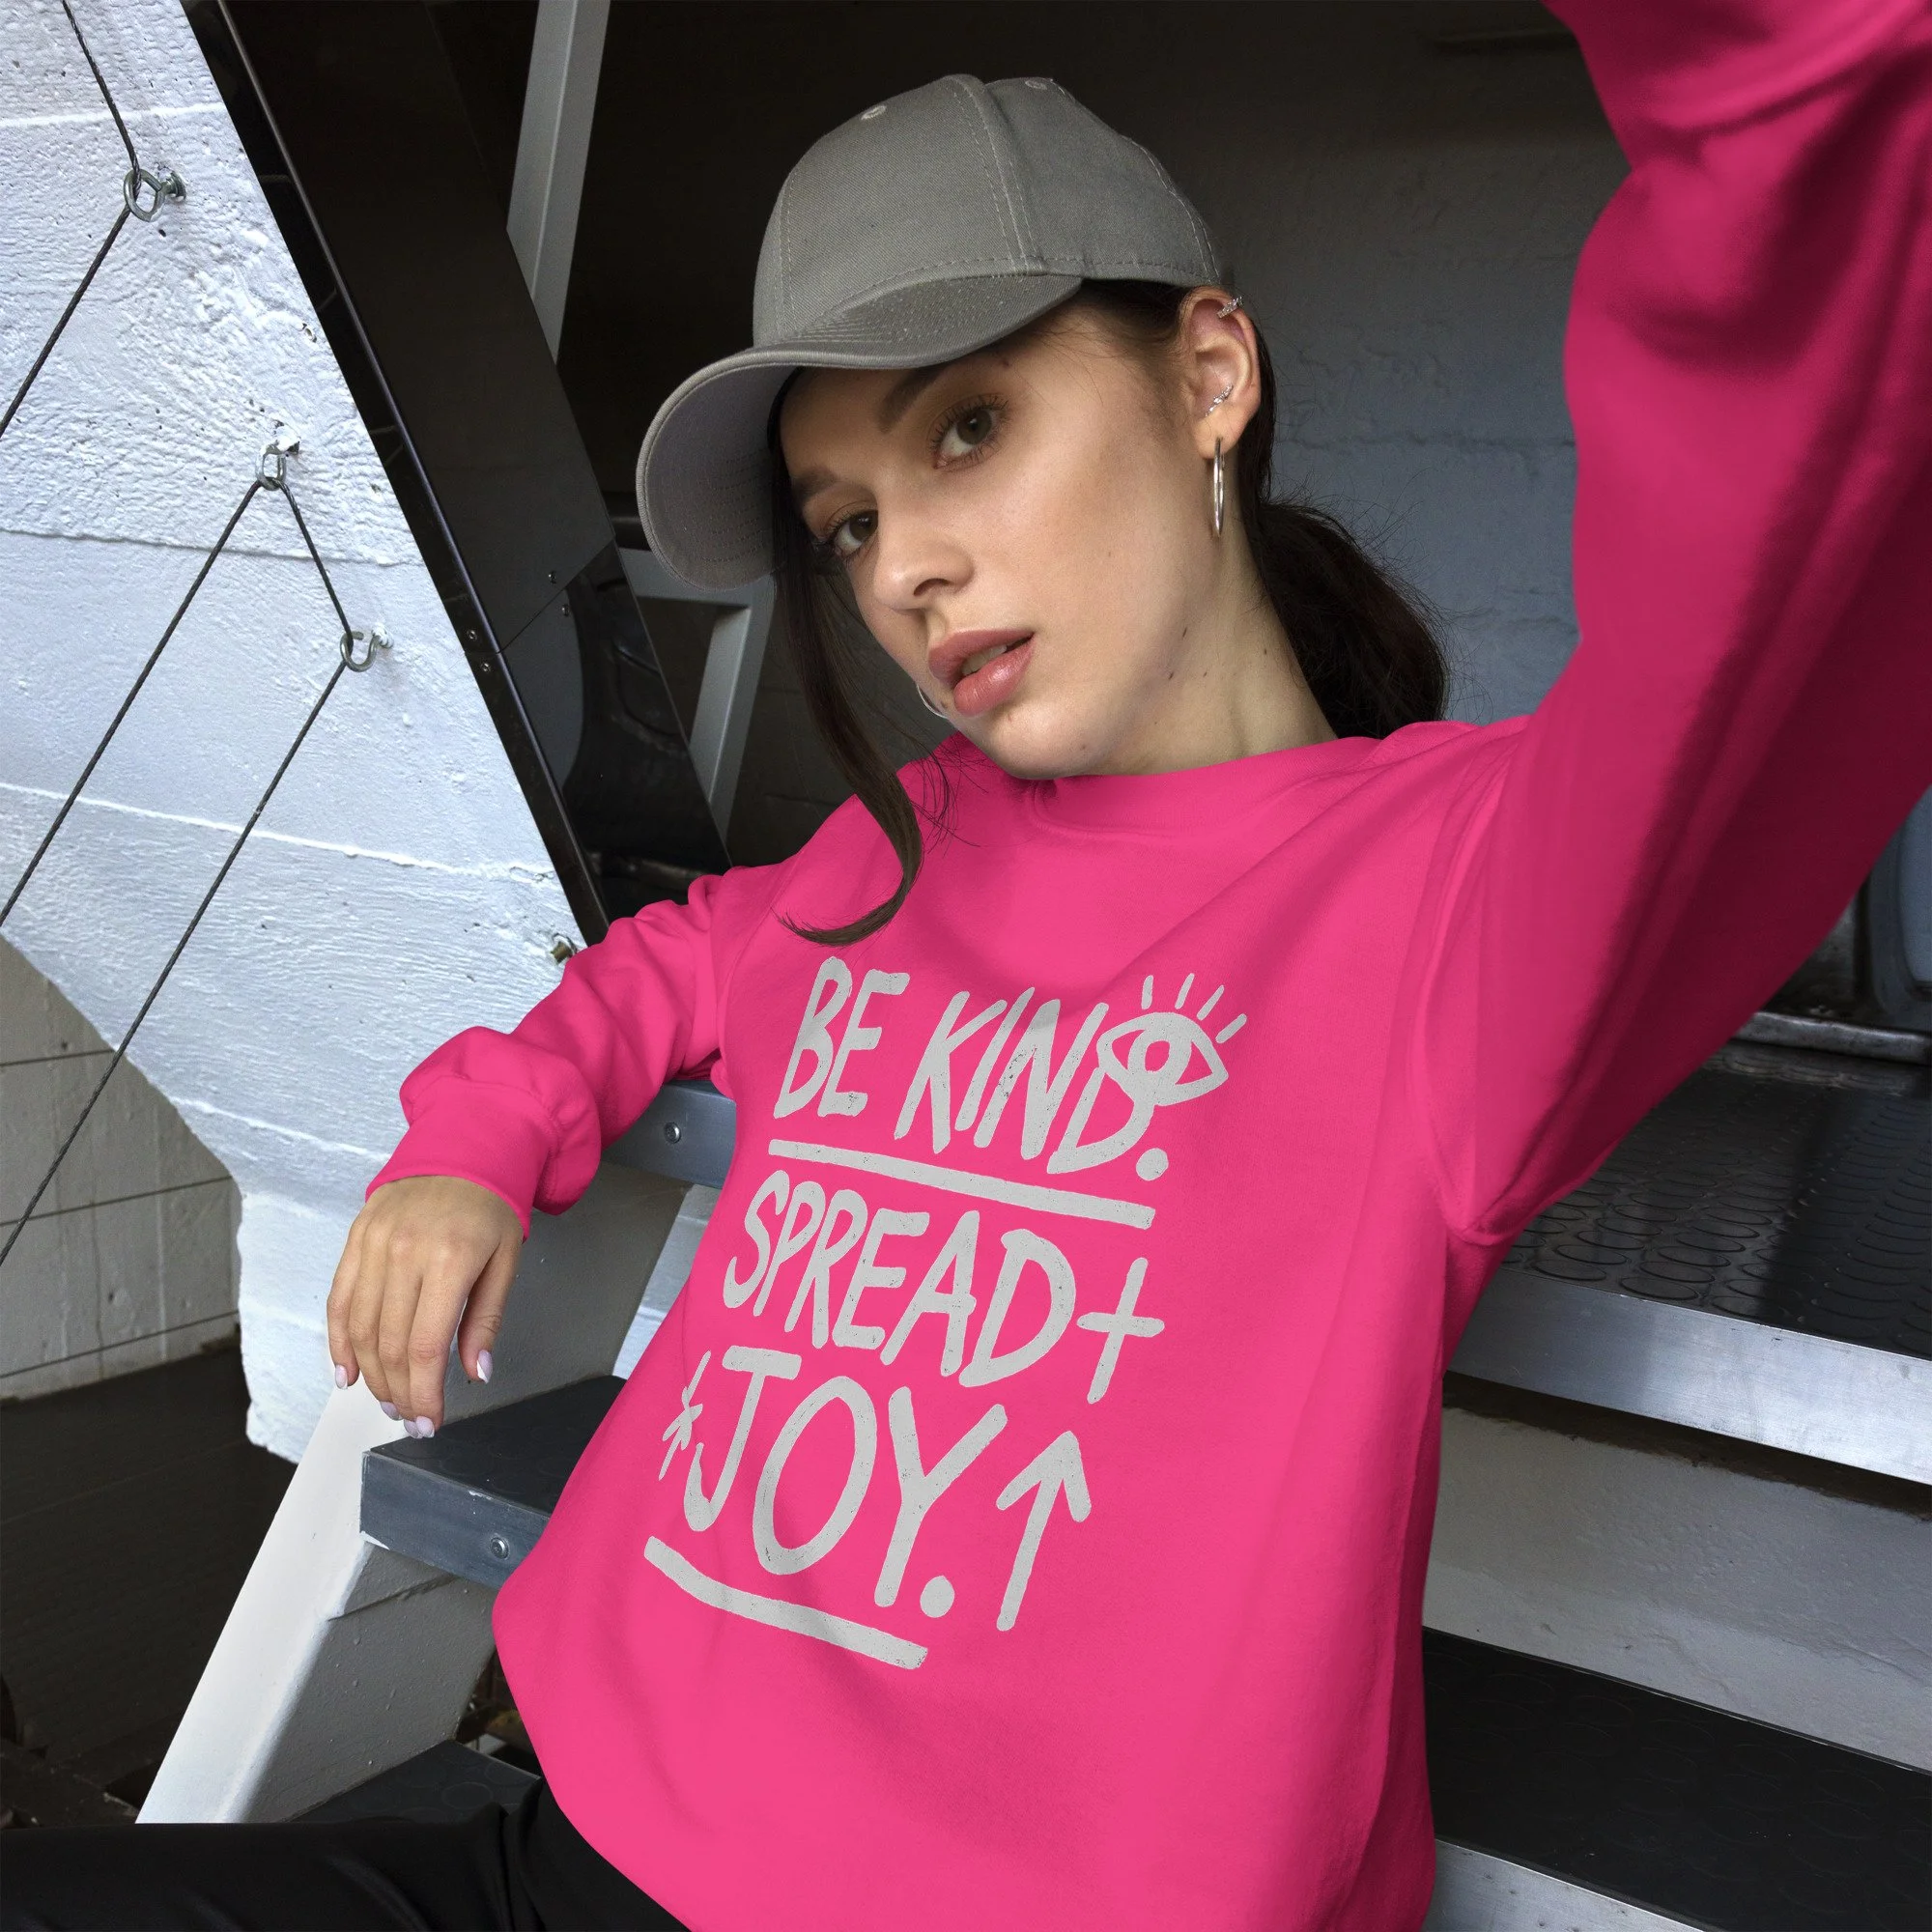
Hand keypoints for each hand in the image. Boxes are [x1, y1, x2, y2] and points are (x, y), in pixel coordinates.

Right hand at [327, 1176, 523, 1435]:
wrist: (462, 1149)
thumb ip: (486, 1321)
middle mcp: (405, 1253)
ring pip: (360, 1328)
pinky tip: (347, 1371)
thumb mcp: (506, 1262)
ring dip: (370, 1374)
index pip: (426, 1346)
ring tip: (386, 1400)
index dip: (425, 1393)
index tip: (430, 1421)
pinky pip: (339, 1299)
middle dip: (399, 1391)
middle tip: (410, 1418)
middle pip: (389, 1343)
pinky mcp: (355, 1239)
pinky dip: (338, 1341)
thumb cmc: (489, 1209)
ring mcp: (374, 1245)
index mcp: (451, 1260)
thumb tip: (475, 1375)